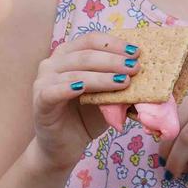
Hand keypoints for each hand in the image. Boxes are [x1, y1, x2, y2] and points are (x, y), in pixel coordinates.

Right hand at [29, 33, 135, 170]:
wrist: (63, 147)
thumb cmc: (86, 117)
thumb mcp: (108, 98)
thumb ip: (121, 84)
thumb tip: (148, 76)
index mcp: (69, 54)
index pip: (92, 40)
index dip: (114, 43)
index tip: (136, 51)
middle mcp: (53, 62)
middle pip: (85, 54)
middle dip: (113, 60)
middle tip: (135, 67)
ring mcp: (43, 80)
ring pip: (75, 73)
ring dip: (102, 76)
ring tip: (124, 81)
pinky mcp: (40, 100)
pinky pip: (55, 91)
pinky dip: (70, 88)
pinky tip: (84, 90)